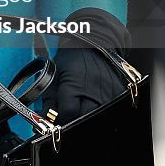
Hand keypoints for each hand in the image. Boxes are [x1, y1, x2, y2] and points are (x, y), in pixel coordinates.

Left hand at [43, 9, 129, 123]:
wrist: (93, 43)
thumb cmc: (70, 60)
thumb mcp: (54, 77)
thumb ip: (49, 101)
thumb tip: (43, 122)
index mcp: (75, 85)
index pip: (68, 114)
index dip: (61, 121)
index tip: (57, 121)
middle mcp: (94, 90)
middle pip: (85, 119)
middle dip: (75, 122)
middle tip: (69, 120)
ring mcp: (109, 93)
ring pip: (100, 118)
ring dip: (89, 118)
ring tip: (82, 112)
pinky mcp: (120, 93)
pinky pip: (112, 111)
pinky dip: (103, 113)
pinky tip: (95, 108)